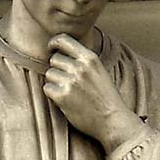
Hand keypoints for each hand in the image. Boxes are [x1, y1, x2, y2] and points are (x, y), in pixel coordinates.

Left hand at [44, 34, 145, 152]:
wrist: (112, 120)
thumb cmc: (106, 98)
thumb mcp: (99, 71)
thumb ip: (83, 61)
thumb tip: (59, 53)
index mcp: (89, 58)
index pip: (63, 39)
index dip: (53, 43)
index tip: (51, 49)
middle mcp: (79, 67)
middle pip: (54, 59)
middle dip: (57, 69)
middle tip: (67, 81)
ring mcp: (71, 81)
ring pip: (49, 74)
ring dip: (55, 82)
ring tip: (68, 92)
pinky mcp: (62, 95)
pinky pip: (47, 88)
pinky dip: (52, 94)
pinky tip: (64, 100)